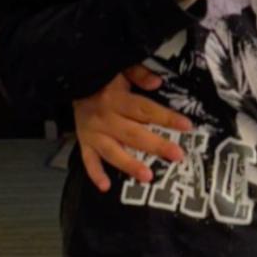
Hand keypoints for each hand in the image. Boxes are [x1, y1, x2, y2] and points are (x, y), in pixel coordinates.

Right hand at [75, 66, 192, 192]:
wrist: (69, 82)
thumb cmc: (102, 77)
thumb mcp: (120, 69)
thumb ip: (139, 74)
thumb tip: (157, 82)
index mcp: (117, 98)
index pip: (146, 109)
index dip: (166, 118)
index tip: (186, 126)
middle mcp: (106, 118)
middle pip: (134, 134)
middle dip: (156, 145)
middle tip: (177, 156)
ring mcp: (94, 133)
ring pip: (113, 151)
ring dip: (129, 165)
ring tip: (147, 176)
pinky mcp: (84, 142)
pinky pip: (88, 160)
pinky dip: (95, 174)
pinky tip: (105, 187)